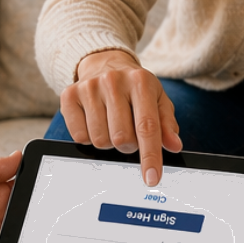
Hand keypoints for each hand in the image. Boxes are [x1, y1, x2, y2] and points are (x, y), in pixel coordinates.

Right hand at [61, 50, 183, 186]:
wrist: (105, 63)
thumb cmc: (135, 89)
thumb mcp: (157, 100)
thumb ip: (167, 124)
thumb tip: (174, 146)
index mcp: (140, 81)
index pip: (147, 126)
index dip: (150, 156)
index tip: (152, 179)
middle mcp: (113, 81)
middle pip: (121, 138)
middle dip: (128, 146)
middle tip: (129, 134)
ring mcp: (89, 87)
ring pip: (100, 140)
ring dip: (109, 142)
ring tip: (112, 125)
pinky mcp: (69, 95)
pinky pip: (79, 136)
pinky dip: (89, 138)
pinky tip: (95, 122)